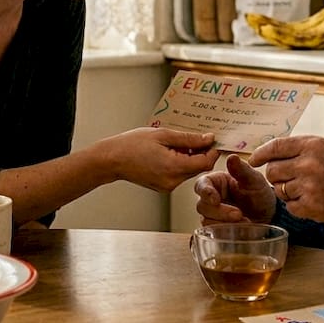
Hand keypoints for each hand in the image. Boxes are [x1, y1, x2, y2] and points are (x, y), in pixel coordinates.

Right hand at [95, 127, 219, 191]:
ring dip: (189, 157)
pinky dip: (180, 163)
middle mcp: (173, 181)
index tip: (211, 140)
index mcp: (174, 167)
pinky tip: (169, 152)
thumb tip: (208, 139)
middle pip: (199, 167)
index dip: (212, 150)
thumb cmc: (132, 145)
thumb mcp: (163, 135)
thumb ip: (189, 138)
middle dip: (200, 153)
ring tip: (175, 144)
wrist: (111, 160)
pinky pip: (179, 175)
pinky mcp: (163, 187)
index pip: (205, 162)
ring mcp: (167, 186)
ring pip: (189, 171)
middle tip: (193, 137)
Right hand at [194, 153, 276, 223]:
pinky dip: (226, 231)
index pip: (202, 184)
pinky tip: (241, 228)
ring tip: (245, 221)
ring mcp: (213, 214)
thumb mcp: (254, 180)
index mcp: (216, 182)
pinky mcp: (217, 228)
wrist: (269, 216)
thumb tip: (232, 157)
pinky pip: (213, 231)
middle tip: (239, 214)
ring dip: (224, 222)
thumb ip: (242, 170)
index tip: (216, 199)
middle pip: (202, 205)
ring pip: (206, 220)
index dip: (206, 192)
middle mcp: (211, 197)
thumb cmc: (260, 194)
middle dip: (220, 211)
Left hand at [250, 135, 323, 224]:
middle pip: (272, 170)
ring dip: (287, 191)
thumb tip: (266, 153)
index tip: (253, 160)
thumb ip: (297, 148)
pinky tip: (312, 200)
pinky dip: (297, 205)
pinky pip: (289, 206)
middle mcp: (309, 164)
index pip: (276, 147)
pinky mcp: (310, 206)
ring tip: (307, 188)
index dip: (260, 154)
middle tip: (289, 178)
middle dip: (276, 175)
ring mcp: (309, 186)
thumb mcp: (323, 147)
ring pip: (279, 189)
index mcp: (312, 145)